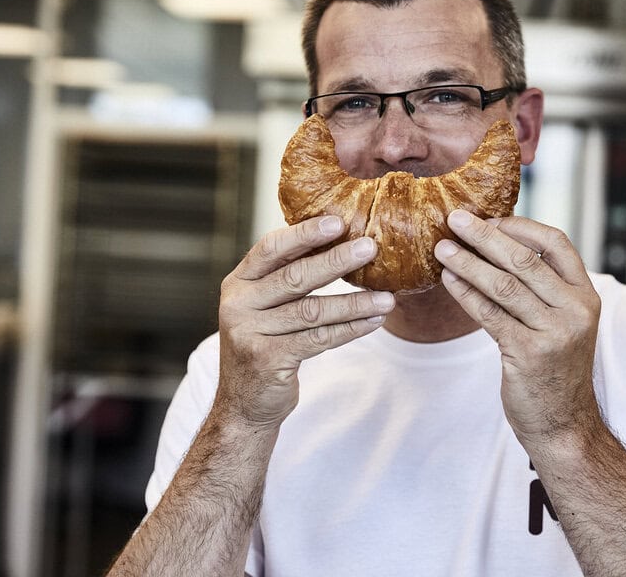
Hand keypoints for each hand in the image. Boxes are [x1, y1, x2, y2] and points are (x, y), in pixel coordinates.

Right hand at [215, 215, 394, 427]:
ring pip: (313, 310)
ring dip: (355, 302)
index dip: (305, 234)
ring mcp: (249, 333)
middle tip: (371, 248)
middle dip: (337, 261)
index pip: (271, 248)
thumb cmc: (266, 345)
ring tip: (387, 297)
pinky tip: (373, 320)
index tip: (338, 222)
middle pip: (295, 276)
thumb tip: (339, 241)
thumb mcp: (266, 307)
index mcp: (238, 282)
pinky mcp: (267, 359)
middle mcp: (238, 304)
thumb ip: (288, 278)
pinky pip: (319, 338)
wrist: (244, 403)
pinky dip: (351, 329)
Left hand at [433, 210, 601, 444]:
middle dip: (485, 236)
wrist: (563, 423)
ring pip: (503, 285)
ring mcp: (554, 332)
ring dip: (467, 262)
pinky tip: (448, 280)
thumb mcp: (564, 322)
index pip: (556, 243)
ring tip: (441, 248)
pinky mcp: (528, 353)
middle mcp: (576, 310)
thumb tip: (499, 245)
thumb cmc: (555, 368)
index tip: (490, 218)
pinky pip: (489, 314)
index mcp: (586, 295)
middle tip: (455, 219)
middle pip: (525, 260)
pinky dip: (465, 293)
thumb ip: (544, 289)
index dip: (521, 226)